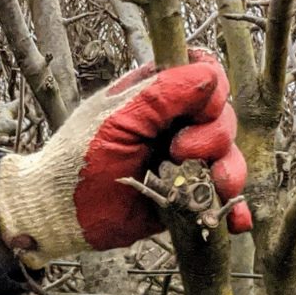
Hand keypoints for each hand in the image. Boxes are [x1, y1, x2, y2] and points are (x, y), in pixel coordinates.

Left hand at [0, 52, 250, 265]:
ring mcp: (182, 161)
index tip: (200, 109)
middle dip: (213, 136)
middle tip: (178, 152)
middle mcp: (174, 123)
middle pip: (224, 116)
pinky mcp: (186, 195)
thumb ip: (162, 94)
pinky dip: (233, 207)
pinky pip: (221, 198)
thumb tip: (209, 75)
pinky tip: (236, 220)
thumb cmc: (76, 158)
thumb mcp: (117, 117)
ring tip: (212, 187)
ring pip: (229, 156)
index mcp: (156, 94)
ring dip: (228, 171)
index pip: (204, 73)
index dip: (213, 89)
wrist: (59, 214)